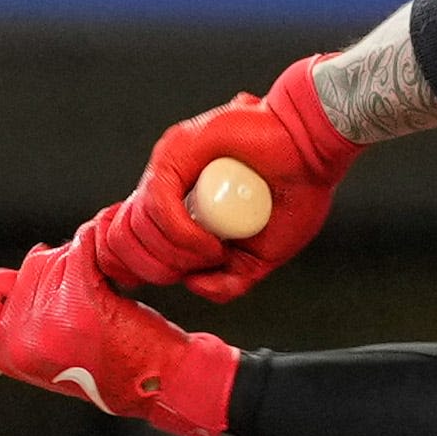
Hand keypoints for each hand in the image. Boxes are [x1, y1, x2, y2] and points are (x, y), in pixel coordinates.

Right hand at [0, 240, 237, 435]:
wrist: (165, 384)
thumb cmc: (120, 367)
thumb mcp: (59, 355)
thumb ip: (28, 321)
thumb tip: (22, 268)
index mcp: (8, 355)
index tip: (20, 283)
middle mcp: (20, 342)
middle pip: (27, 270)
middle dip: (59, 270)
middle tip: (89, 291)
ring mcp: (48, 324)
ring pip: (56, 260)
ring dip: (83, 263)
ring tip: (106, 288)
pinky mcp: (81, 305)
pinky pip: (80, 252)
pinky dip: (93, 243)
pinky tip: (106, 251)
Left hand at [83, 56, 356, 303]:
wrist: (314, 153)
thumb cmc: (295, 194)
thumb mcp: (260, 257)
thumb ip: (228, 281)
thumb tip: (193, 284)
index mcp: (177, 207)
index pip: (126, 239)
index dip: (136, 267)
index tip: (174, 277)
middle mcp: (165, 186)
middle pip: (122, 237)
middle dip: (155, 268)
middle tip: (200, 268)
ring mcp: (167, 166)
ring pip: (138, 224)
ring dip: (174, 253)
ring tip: (215, 253)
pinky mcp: (176, 151)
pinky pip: (159, 205)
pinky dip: (182, 235)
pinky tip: (212, 243)